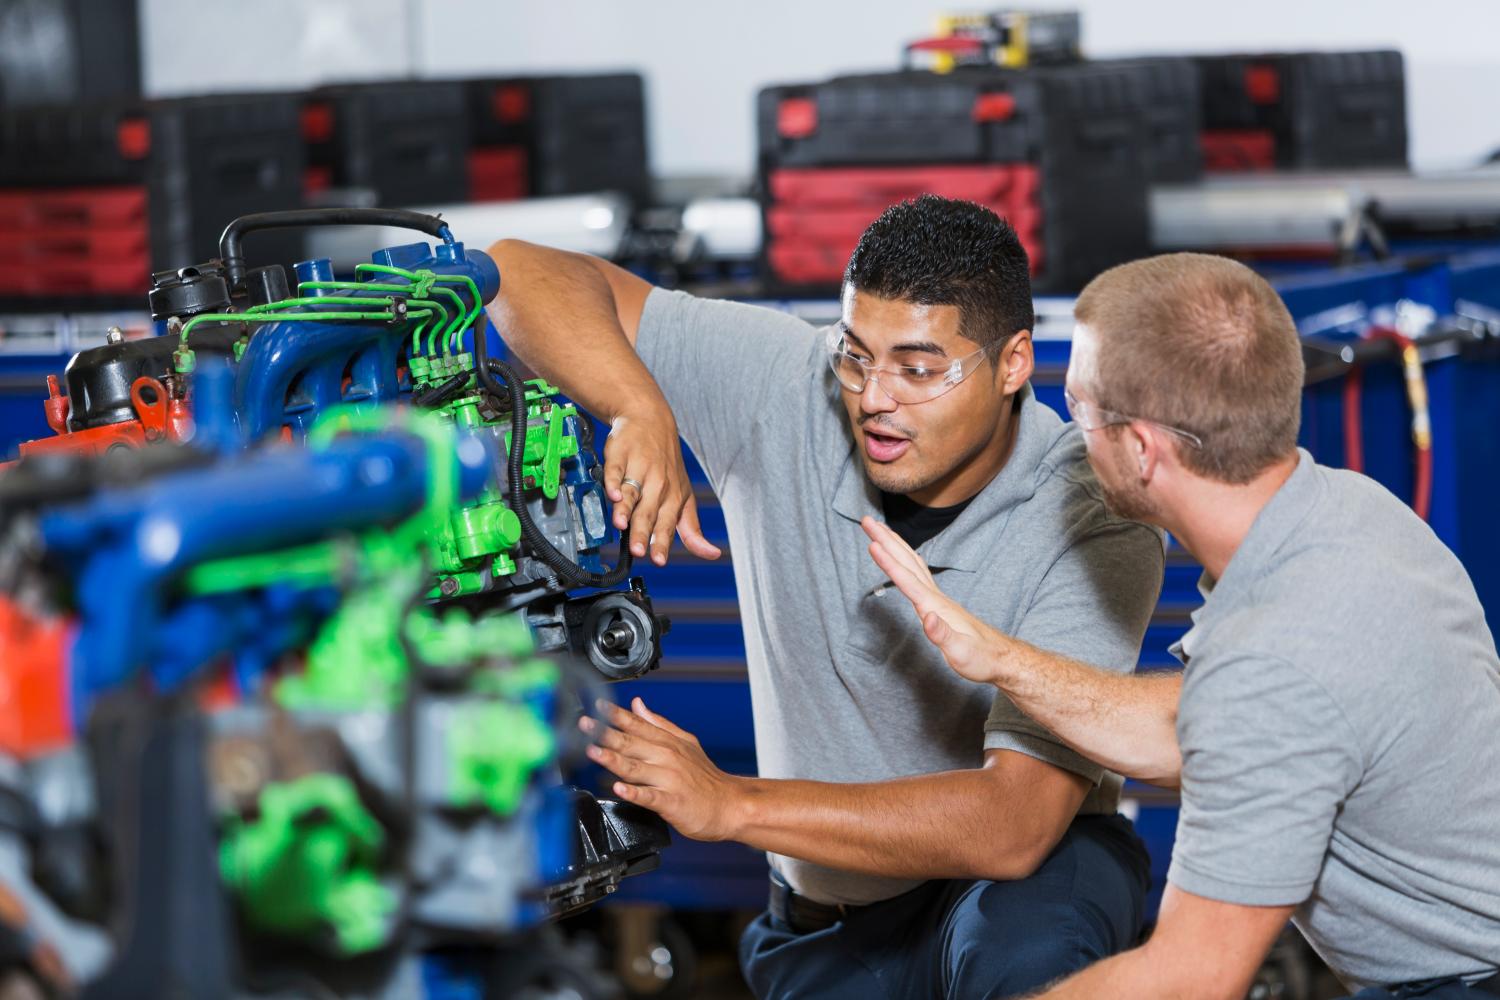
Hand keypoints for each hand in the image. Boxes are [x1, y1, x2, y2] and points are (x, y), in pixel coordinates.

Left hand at [580, 697, 743, 841]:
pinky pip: (649, 797)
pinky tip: (619, 789)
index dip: (615, 715)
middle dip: (605, 733)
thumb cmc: (706, 777)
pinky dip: (634, 792)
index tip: (596, 705)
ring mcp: (668, 780)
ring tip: (593, 752)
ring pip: (635, 768)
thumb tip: (637, 704)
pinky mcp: (671, 802)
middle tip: (583, 725)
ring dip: (612, 759)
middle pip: (631, 743)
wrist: (729, 805)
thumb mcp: (686, 742)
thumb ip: (658, 724)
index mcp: (667, 743)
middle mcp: (666, 758)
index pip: (637, 724)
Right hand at [603, 406, 721, 566]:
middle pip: (648, 513)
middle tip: (638, 550)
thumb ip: (691, 529)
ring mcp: (639, 468)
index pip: (667, 525)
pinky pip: (615, 470)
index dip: (662, 543)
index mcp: (673, 498)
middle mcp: (658, 485)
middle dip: (643, 532)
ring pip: (632, 493)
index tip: (658, 560)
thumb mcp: (685, 497)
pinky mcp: (620, 455)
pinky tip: (613, 493)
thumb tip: (711, 554)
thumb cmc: (666, 464)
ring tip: (621, 524)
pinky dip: (613, 481)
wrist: (650, 420)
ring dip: (626, 510)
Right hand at [861, 516, 1010, 684]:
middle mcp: (935, 597)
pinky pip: (917, 572)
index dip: (888, 563)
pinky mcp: (937, 602)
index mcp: (935, 607)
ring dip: (894, 543)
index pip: (908, 580)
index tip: (872, 543)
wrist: (999, 657)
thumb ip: (943, 635)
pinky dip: (905, 558)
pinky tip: (901, 555)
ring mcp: (937, 598)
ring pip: (912, 562)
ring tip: (878, 528)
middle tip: (866, 521)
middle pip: (907, 561)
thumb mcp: (961, 653)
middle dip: (886, 540)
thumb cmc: (980, 658)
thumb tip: (926, 617)